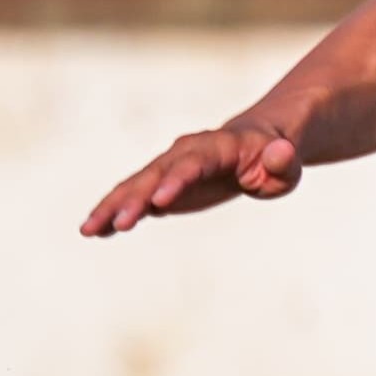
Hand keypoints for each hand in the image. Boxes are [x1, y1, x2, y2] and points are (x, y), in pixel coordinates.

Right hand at [83, 124, 302, 235]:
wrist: (258, 145)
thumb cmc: (277, 157)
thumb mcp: (287, 162)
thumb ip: (284, 160)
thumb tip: (282, 152)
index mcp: (217, 147)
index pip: (193, 164)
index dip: (176, 182)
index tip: (158, 203)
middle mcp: (186, 153)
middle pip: (156, 175)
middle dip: (135, 199)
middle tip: (115, 224)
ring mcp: (170, 167)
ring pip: (137, 185)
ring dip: (113, 206)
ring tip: (88, 230)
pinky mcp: (162, 184)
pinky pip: (135, 196)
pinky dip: (116, 210)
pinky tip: (95, 230)